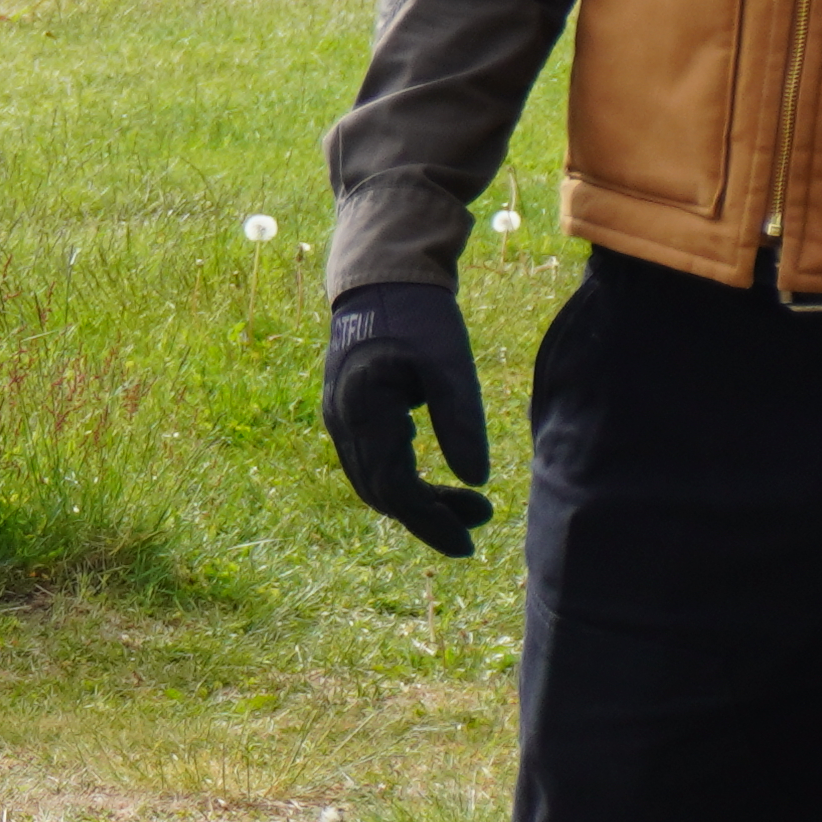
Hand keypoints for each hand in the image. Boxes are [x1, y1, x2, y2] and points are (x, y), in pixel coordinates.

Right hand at [323, 280, 492, 557]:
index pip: (394, 488)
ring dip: (419, 502)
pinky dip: (405, 481)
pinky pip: (373, 464)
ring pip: (375, 482)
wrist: (379, 278)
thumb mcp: (450, 365)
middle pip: (382, 494)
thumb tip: (477, 480)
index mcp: (363, 411)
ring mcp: (341, 419)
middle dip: (429, 517)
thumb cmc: (418, 316)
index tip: (469, 543)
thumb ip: (461, 421)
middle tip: (481, 521)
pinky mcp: (350, 413)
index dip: (431, 522)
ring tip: (470, 505)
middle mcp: (342, 422)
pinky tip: (438, 480)